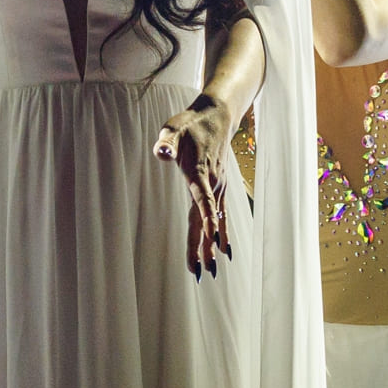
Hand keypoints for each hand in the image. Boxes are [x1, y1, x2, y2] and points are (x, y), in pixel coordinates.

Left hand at [153, 95, 239, 277]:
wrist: (217, 115)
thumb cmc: (190, 123)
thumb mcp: (173, 128)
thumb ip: (167, 142)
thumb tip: (162, 152)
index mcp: (200, 173)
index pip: (203, 202)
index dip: (207, 222)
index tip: (211, 242)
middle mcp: (213, 184)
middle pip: (207, 220)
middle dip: (205, 247)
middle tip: (204, 272)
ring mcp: (218, 187)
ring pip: (215, 221)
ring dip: (213, 245)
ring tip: (212, 269)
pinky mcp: (220, 187)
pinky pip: (221, 215)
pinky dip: (223, 233)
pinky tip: (225, 250)